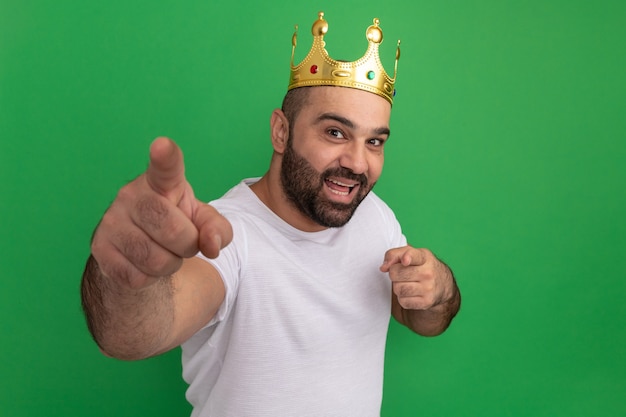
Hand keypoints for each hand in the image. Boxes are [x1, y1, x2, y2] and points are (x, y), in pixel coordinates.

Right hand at [91, 137, 232, 289]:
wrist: (140, 250)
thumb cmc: (176, 224)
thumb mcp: (203, 222)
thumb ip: (218, 229)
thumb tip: (212, 245)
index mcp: (161, 182)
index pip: (165, 167)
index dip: (165, 157)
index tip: (162, 145)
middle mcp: (131, 195)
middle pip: (171, 229)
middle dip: (188, 245)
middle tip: (184, 243)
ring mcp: (111, 220)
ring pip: (154, 259)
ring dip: (170, 265)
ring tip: (165, 253)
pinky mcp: (100, 247)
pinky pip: (137, 277)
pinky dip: (150, 279)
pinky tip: (145, 265)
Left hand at [380, 246, 454, 310]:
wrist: (443, 285)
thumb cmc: (422, 266)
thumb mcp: (412, 254)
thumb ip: (395, 254)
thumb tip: (384, 267)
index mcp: (424, 257)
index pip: (414, 255)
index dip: (407, 257)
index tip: (405, 260)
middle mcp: (428, 272)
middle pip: (395, 273)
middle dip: (394, 274)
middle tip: (402, 274)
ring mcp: (428, 288)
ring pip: (398, 289)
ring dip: (398, 287)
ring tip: (407, 283)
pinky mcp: (426, 302)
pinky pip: (403, 301)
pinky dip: (403, 298)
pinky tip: (411, 293)